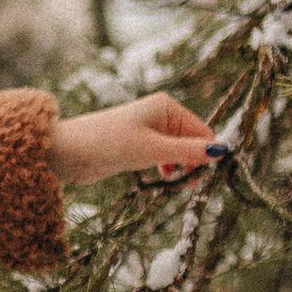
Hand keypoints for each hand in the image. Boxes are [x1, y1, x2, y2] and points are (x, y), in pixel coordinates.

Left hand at [48, 93, 222, 187]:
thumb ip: (188, 151)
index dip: (208, 154)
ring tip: (176, 183)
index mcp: (167, 107)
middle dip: (194, 162)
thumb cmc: (109, 144)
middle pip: (193, 141)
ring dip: (181, 168)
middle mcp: (160, 115)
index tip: (204, 178)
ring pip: (179, 151)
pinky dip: (167, 168)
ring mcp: (149, 130)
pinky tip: (163, 178)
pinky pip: (164, 157)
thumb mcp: (153, 150)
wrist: (69, 152)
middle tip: (188, 185)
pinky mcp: (138, 145)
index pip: (203, 131)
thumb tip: (222, 151)